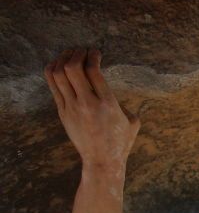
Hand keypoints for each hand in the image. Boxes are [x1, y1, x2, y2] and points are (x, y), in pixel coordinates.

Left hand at [44, 48, 139, 168]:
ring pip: (58, 74)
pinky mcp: (63, 112)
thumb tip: (120, 95)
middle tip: (81, 51)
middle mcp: (88, 103)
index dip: (92, 55)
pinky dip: (53, 71)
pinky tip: (59, 66)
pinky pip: (53, 85)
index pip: (93, 70)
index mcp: (108, 103)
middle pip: (72, 68)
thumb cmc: (120, 142)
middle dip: (76, 54)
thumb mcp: (133, 122)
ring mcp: (72, 108)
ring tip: (69, 55)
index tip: (96, 52)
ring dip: (63, 59)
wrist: (102, 161)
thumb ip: (126, 104)